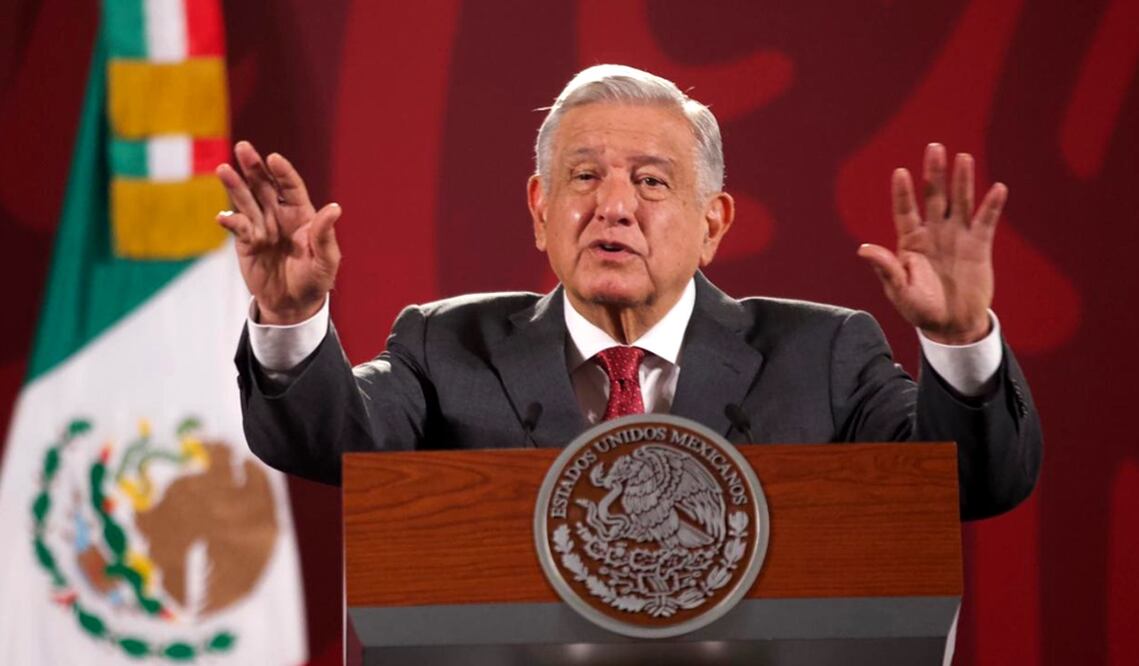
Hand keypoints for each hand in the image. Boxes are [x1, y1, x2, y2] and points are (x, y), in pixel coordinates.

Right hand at [216, 141, 341, 324]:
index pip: (291, 188)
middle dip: (254, 167)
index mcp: (301, 215)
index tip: (274, 159)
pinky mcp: (246, 243)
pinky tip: (223, 217)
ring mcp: (261, 227)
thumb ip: (325, 235)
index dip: (283, 173)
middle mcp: (279, 215)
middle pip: (265, 186)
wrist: (293, 305)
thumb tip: (334, 208)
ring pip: (247, 201)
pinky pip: (238, 228)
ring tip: (223, 170)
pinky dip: (231, 222)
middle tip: (243, 148)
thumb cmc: (315, 280)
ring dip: (235, 186)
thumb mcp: (326, 261)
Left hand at [857, 143, 1005, 344]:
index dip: (903, 193)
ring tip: (963, 158)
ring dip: (962, 180)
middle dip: (933, 174)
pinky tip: (997, 188)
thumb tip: (863, 249)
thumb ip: (886, 269)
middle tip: (934, 147)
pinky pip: (985, 221)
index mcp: (910, 242)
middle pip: (933, 197)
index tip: (900, 172)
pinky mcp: (979, 245)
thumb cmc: (921, 309)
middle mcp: (933, 233)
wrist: (952, 325)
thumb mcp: (900, 292)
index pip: (905, 211)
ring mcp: (957, 236)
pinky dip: (991, 206)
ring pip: (959, 202)